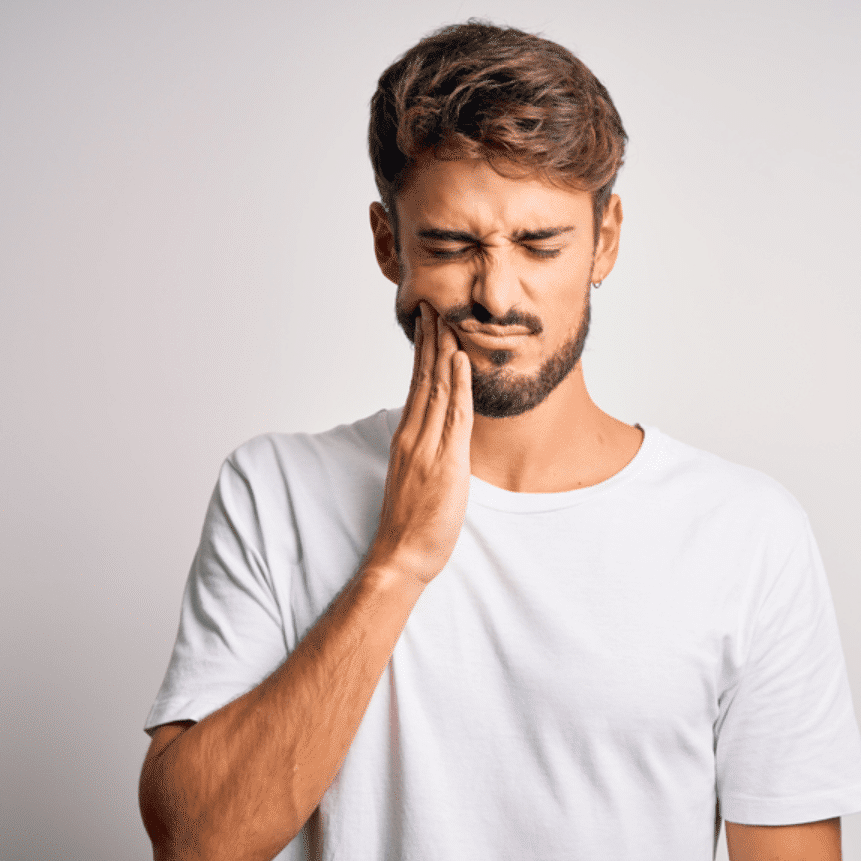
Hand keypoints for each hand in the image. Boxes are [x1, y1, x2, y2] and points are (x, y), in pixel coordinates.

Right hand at [367, 300, 472, 586]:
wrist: (401, 555)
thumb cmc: (411, 524)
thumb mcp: (419, 478)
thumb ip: (428, 452)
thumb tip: (441, 435)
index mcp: (407, 438)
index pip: (417, 385)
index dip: (423, 353)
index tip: (428, 325)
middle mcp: (413, 436)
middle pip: (423, 378)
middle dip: (430, 340)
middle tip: (434, 306)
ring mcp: (426, 448)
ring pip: (437, 389)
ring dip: (443, 352)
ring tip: (447, 320)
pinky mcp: (444, 463)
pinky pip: (453, 417)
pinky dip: (458, 386)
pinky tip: (460, 361)